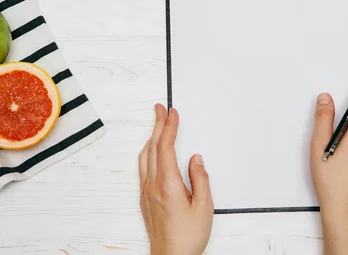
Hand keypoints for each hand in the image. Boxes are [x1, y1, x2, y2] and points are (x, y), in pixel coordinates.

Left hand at [139, 104, 213, 254]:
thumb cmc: (187, 238)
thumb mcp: (204, 208)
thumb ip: (200, 179)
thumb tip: (195, 159)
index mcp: (168, 184)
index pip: (165, 147)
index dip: (169, 127)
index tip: (172, 113)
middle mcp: (153, 186)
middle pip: (152, 147)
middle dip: (157, 125)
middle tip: (160, 109)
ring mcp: (146, 192)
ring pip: (144, 157)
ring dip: (150, 138)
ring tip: (157, 126)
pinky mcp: (145, 200)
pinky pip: (143, 168)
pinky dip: (148, 152)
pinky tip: (152, 152)